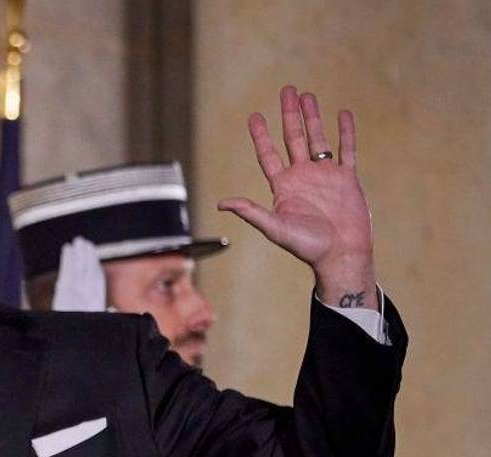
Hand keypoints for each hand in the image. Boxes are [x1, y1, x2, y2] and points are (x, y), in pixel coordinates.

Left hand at [217, 86, 376, 309]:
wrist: (341, 254)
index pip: (268, 154)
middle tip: (286, 90)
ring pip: (318, 138)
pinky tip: (342, 114)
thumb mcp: (274, 227)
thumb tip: (221, 203)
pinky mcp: (347, 178)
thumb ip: (251, 211)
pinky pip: (346, 149)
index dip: (261, 136)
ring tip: (307, 96)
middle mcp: (302, 176)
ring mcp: (325, 175)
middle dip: (289, 115)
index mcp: (283, 186)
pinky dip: (345, 132)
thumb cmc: (306, 246)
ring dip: (313, 117)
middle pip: (293, 138)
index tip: (254, 116)